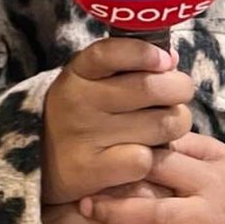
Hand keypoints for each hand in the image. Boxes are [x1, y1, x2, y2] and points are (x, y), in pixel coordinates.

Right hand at [42, 38, 193, 203]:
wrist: (46, 166)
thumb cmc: (85, 116)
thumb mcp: (94, 82)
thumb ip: (129, 66)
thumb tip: (172, 59)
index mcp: (77, 73)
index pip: (109, 53)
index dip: (143, 52)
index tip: (165, 60)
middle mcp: (77, 101)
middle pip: (152, 88)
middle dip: (178, 89)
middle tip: (174, 97)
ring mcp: (84, 136)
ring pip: (161, 124)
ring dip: (173, 125)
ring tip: (161, 127)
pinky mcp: (92, 170)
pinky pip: (145, 159)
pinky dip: (153, 158)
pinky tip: (145, 155)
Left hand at [80, 132, 224, 223]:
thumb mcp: (221, 156)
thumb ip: (183, 146)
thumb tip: (140, 131)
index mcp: (209, 180)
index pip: (164, 168)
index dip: (128, 165)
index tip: (94, 167)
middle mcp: (212, 217)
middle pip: (161, 216)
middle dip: (118, 212)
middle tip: (83, 207)